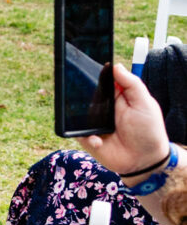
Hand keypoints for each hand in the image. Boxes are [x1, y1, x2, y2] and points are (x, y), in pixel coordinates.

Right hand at [78, 64, 172, 178]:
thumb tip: (115, 65)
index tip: (82, 63)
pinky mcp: (86, 138)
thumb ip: (132, 84)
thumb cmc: (149, 131)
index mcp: (115, 96)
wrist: (145, 161)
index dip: (91, 72)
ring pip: (75, 112)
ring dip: (79, 117)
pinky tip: (98, 141)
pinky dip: (85, 136)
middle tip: (79, 94)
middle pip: (82, 94)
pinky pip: (76, 133)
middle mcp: (101, 107)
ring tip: (92, 124)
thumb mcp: (145, 104)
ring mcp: (92, 122)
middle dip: (77, 93)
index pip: (99, 80)